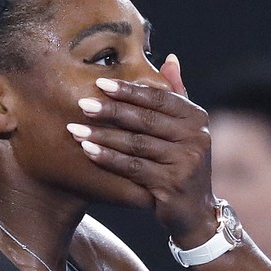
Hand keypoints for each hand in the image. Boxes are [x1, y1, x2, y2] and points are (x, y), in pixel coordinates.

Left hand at [67, 54, 216, 244]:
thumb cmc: (181, 165)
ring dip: (102, 135)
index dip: (129, 90)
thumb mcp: (184, 130)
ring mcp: (186, 161)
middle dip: (110, 111)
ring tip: (74, 129)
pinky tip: (86, 150)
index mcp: (196, 118)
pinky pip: (132, 167)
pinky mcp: (172, 184)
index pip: (158, 98)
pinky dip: (108, 158)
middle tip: (81, 104)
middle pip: (145, 119)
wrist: (195, 212)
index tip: (100, 83)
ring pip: (135, 144)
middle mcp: (196, 137)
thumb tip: (169, 58)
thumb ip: (175, 96)